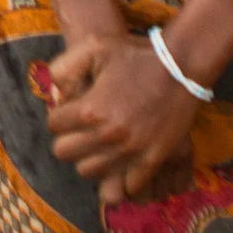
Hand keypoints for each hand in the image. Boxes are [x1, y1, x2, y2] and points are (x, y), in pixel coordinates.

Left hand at [45, 30, 205, 202]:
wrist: (180, 67)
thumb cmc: (136, 55)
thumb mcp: (93, 47)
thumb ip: (63, 67)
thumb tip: (52, 92)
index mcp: (90, 109)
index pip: (53, 125)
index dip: (58, 116)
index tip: (69, 112)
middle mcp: (107, 134)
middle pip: (64, 153)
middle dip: (68, 139)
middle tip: (80, 131)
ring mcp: (131, 150)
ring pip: (89, 172)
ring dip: (89, 158)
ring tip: (98, 144)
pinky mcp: (152, 159)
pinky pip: (127, 185)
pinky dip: (122, 176)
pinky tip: (123, 160)